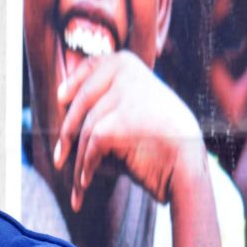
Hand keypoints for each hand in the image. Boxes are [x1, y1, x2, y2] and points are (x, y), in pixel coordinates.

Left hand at [52, 52, 203, 211]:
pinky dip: (86, 168)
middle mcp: (125, 73)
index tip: (61, 98)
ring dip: (78, 161)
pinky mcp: (116, 123)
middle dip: (67, 134)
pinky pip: (90, 147)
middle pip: (80, 103)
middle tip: (59, 159)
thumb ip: (108, 98)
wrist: (187, 165)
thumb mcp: (136, 107)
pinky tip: (85, 184)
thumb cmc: (162, 140)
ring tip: (77, 183)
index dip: (73, 82)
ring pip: (84, 131)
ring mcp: (122, 97)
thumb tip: (62, 97)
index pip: (92, 66)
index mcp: (129, 63)